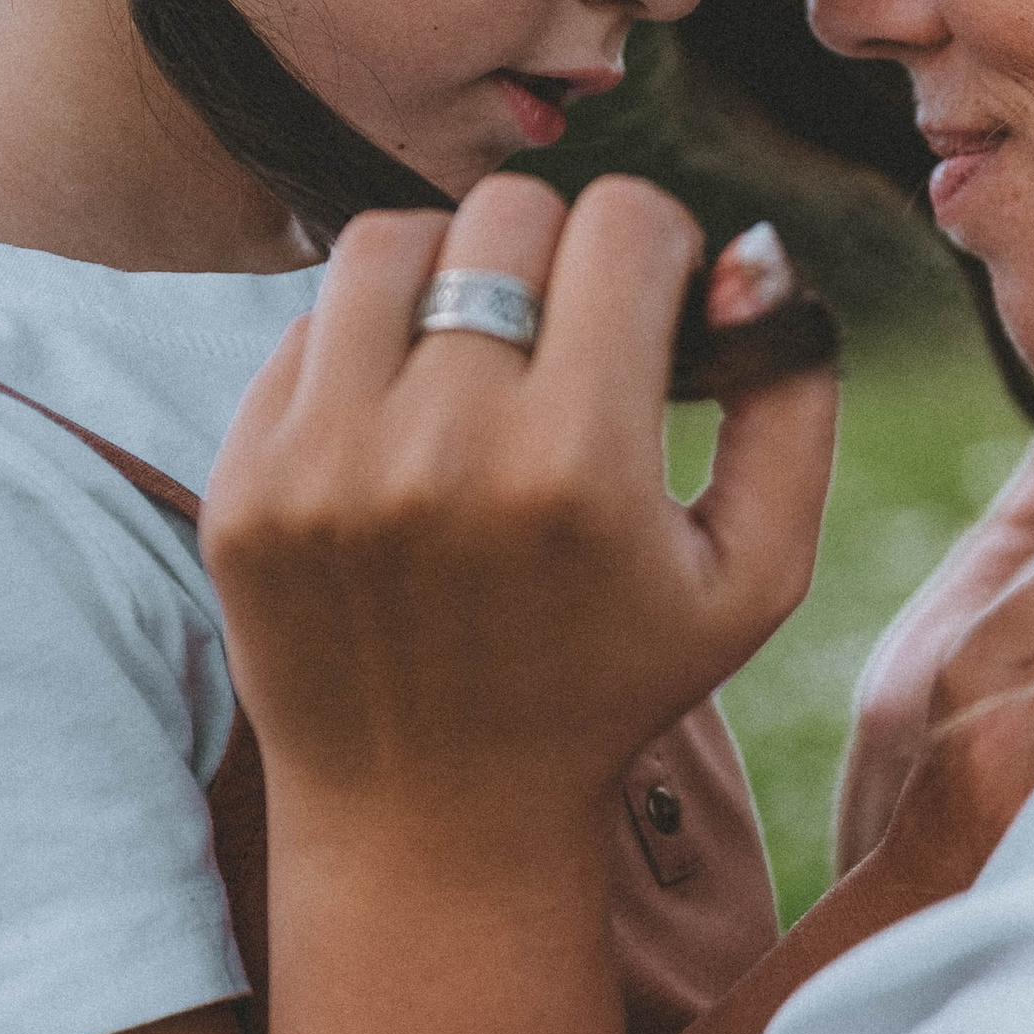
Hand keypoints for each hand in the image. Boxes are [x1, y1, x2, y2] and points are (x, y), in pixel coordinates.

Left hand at [202, 176, 838, 867]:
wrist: (432, 818)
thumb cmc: (613, 682)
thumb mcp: (756, 575)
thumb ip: (790, 401)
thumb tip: (755, 253)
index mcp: (579, 469)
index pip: (621, 223)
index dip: (659, 249)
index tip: (654, 311)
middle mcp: (440, 453)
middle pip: (508, 215)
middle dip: (559, 256)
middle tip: (570, 339)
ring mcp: (323, 465)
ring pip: (391, 240)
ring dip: (450, 273)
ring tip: (478, 355)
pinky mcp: (244, 481)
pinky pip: (308, 322)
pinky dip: (368, 346)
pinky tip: (405, 423)